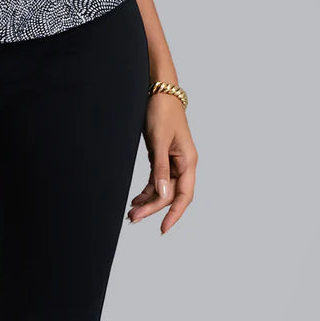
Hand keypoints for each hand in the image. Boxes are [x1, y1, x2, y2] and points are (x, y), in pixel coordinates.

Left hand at [127, 94, 197, 233]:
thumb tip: (163, 194)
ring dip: (148, 201)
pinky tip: (136, 200)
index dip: (174, 214)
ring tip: (131, 213)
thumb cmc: (162, 112)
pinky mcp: (163, 157)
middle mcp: (183, 164)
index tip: (162, 229)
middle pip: (171, 194)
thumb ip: (161, 168)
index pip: (184, 195)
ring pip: (162, 189)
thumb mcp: (159, 140)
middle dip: (153, 208)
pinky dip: (147, 190)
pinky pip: (157, 180)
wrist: (158, 91)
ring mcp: (173, 161)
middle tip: (133, 219)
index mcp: (188, 161)